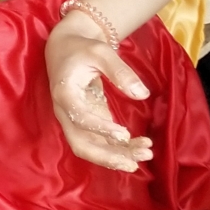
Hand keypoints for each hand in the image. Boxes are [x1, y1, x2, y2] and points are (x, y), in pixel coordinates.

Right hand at [47, 14, 154, 172]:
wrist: (67, 47)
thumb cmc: (82, 48)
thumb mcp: (100, 52)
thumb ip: (120, 71)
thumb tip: (142, 94)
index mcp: (64, 93)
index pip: (79, 118)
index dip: (100, 129)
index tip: (125, 134)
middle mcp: (65, 112)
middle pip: (80, 143)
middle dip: (107, 157)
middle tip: (134, 162)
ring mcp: (75, 120)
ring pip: (91, 147)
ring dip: (116, 155)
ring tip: (146, 154)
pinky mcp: (87, 122)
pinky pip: (100, 141)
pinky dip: (119, 148)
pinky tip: (141, 146)